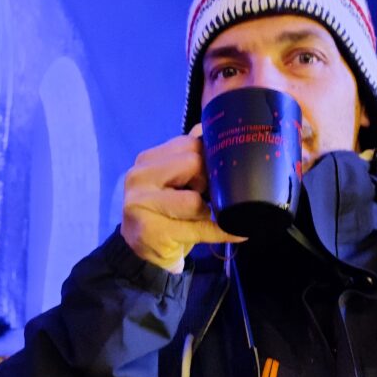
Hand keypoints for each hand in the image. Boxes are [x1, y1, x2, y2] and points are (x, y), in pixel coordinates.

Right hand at [121, 125, 244, 273]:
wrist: (142, 249)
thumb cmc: (164, 211)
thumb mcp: (173, 179)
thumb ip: (190, 154)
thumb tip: (216, 127)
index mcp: (147, 160)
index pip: (189, 144)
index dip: (208, 159)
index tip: (212, 175)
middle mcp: (139, 177)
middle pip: (192, 164)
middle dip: (207, 182)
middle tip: (207, 196)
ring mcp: (141, 205)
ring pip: (193, 200)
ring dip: (207, 210)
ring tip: (204, 216)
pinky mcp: (151, 231)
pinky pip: (198, 228)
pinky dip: (221, 231)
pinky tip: (237, 232)